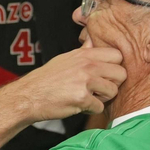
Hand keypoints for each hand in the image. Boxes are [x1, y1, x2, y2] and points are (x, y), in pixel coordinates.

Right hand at [6, 47, 124, 122]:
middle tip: (98, 88)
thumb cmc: (46, 79)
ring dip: (102, 98)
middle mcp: (87, 65)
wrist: (28, 96)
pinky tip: (78, 105)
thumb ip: (83, 51)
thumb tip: (92, 39)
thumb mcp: (65, 58)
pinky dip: (90, 110)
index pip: (117, 55)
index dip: (114, 67)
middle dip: (112, 84)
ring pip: (113, 92)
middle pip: (121, 74)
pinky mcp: (81, 98)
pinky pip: (99, 107)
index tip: (104, 74)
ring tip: (87, 97)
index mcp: (84, 54)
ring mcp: (85, 81)